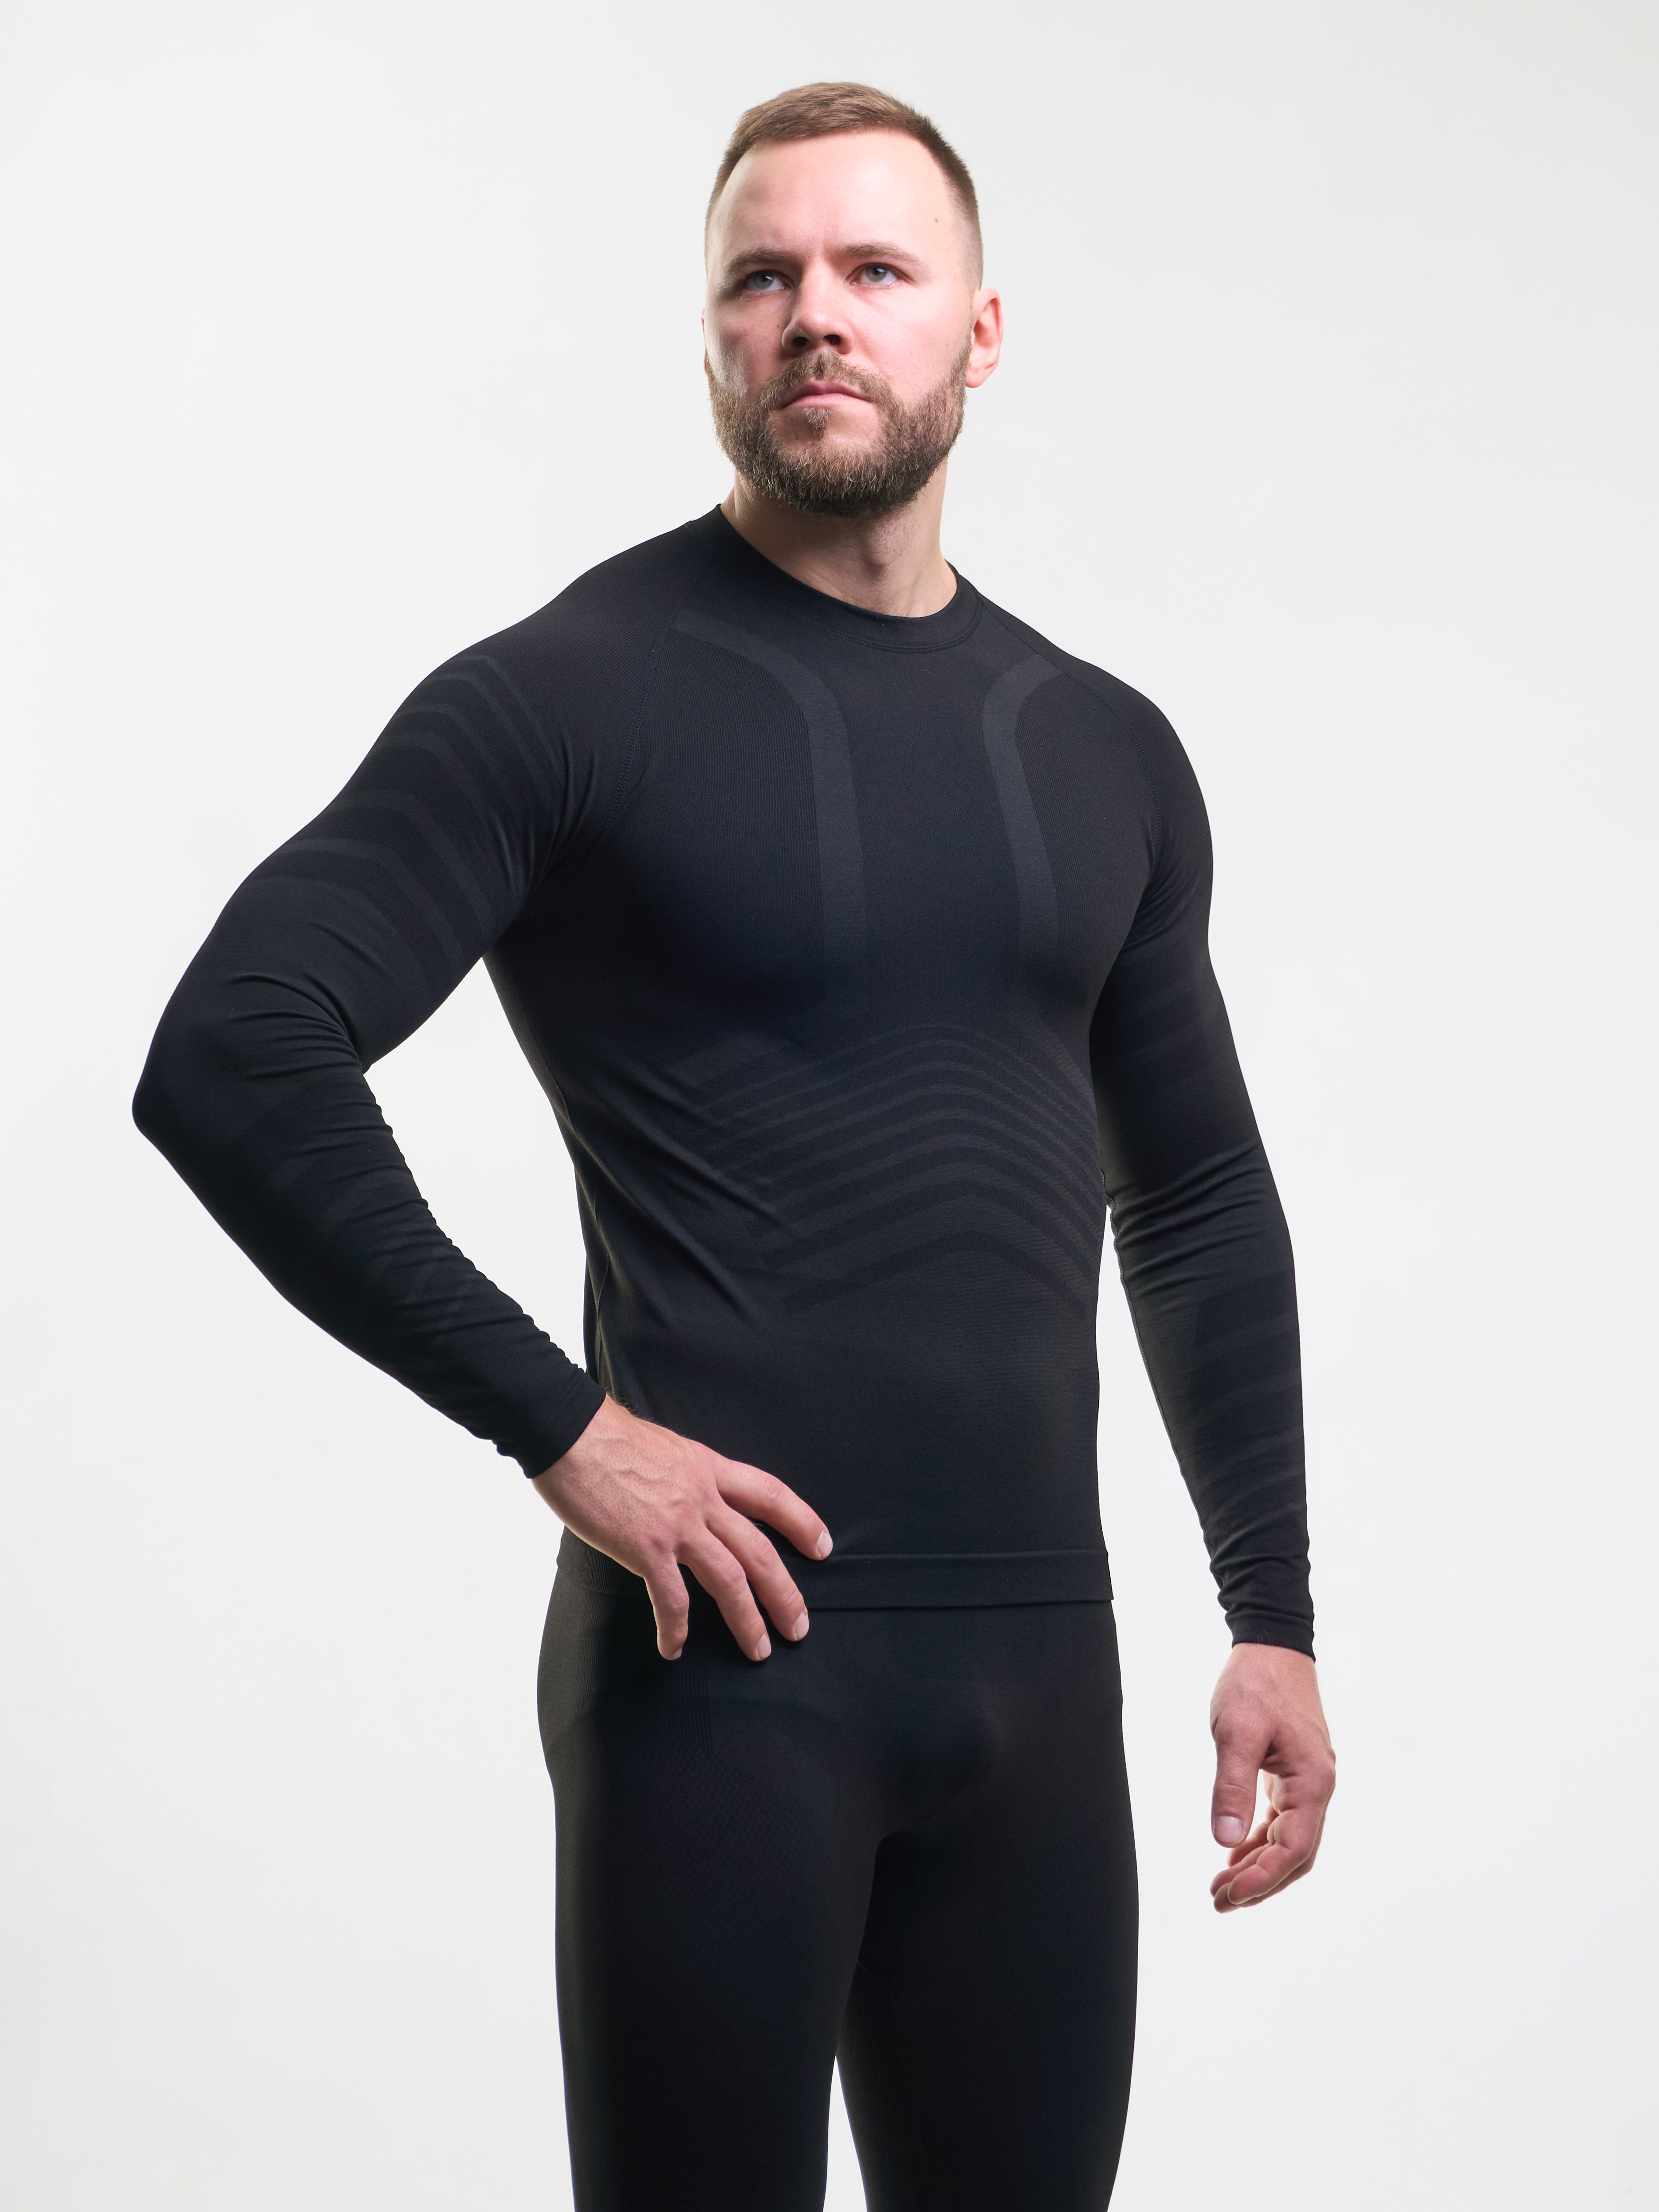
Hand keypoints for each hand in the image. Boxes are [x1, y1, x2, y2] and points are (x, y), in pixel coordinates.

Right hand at [533, 1397, 831, 1663]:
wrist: (569, 1431)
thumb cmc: (606, 1436)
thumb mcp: (667, 1447)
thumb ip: (686, 1474)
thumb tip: (688, 1494)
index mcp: (709, 1468)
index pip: (771, 1495)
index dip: (802, 1522)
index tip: (822, 1547)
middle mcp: (702, 1497)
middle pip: (759, 1550)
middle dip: (784, 1592)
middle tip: (798, 1627)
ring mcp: (677, 1524)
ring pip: (729, 1579)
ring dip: (747, 1619)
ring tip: (758, 1649)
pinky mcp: (645, 1547)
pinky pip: (671, 1598)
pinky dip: (675, 1628)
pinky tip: (673, 1648)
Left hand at [1208, 1642, 1334, 1912]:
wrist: (1272, 1644)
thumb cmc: (1255, 1683)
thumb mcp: (1236, 1732)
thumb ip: (1232, 1786)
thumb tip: (1226, 1841)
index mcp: (1312, 1781)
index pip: (1293, 1849)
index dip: (1262, 1879)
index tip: (1228, 1896)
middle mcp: (1318, 1787)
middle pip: (1296, 1855)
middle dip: (1260, 1883)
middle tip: (1219, 1901)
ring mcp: (1308, 1781)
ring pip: (1290, 1841)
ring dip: (1258, 1867)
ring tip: (1221, 1886)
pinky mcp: (1295, 1773)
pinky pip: (1283, 1821)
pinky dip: (1260, 1842)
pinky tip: (1233, 1852)